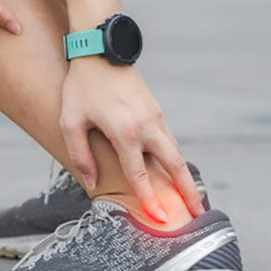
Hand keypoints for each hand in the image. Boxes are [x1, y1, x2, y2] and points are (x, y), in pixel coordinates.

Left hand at [59, 56, 204, 220]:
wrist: (99, 50)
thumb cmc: (81, 87)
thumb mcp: (71, 121)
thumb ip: (80, 154)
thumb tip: (91, 183)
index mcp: (125, 132)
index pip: (140, 174)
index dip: (150, 199)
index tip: (161, 220)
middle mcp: (146, 126)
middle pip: (174, 165)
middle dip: (188, 192)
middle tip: (199, 214)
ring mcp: (155, 116)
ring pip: (176, 152)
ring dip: (185, 175)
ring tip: (192, 198)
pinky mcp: (156, 109)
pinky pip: (169, 139)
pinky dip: (176, 158)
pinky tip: (174, 169)